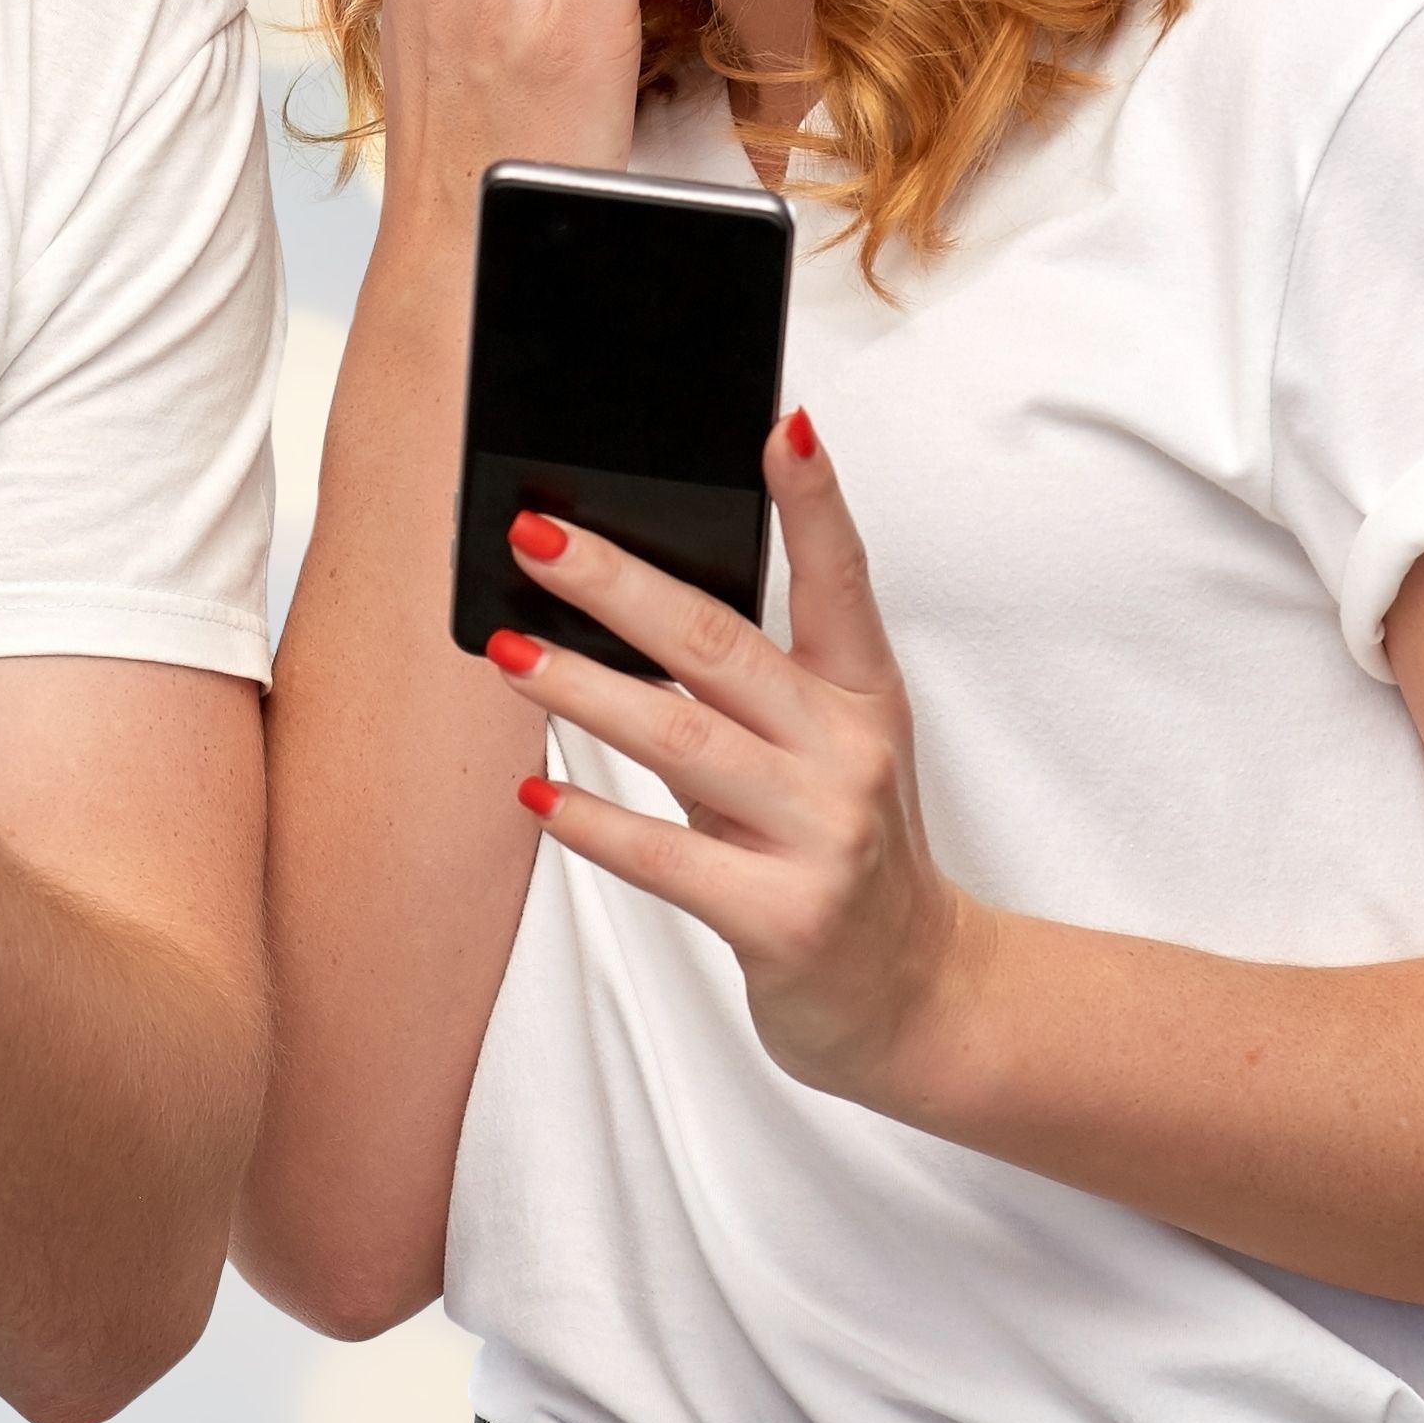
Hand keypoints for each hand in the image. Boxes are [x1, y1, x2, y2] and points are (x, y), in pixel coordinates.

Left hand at [492, 415, 992, 1113]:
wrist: (914, 996)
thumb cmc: (841, 851)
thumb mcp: (824, 751)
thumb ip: (744, 688)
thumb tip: (616, 607)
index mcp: (862, 695)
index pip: (843, 579)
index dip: (814, 500)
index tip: (779, 425)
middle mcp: (850, 754)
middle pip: (721, 648)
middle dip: (620, 585)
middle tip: (536, 538)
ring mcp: (822, 837)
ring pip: (684, 744)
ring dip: (586, 692)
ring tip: (509, 653)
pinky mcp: (784, 918)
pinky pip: (668, 859)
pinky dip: (593, 822)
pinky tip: (534, 791)